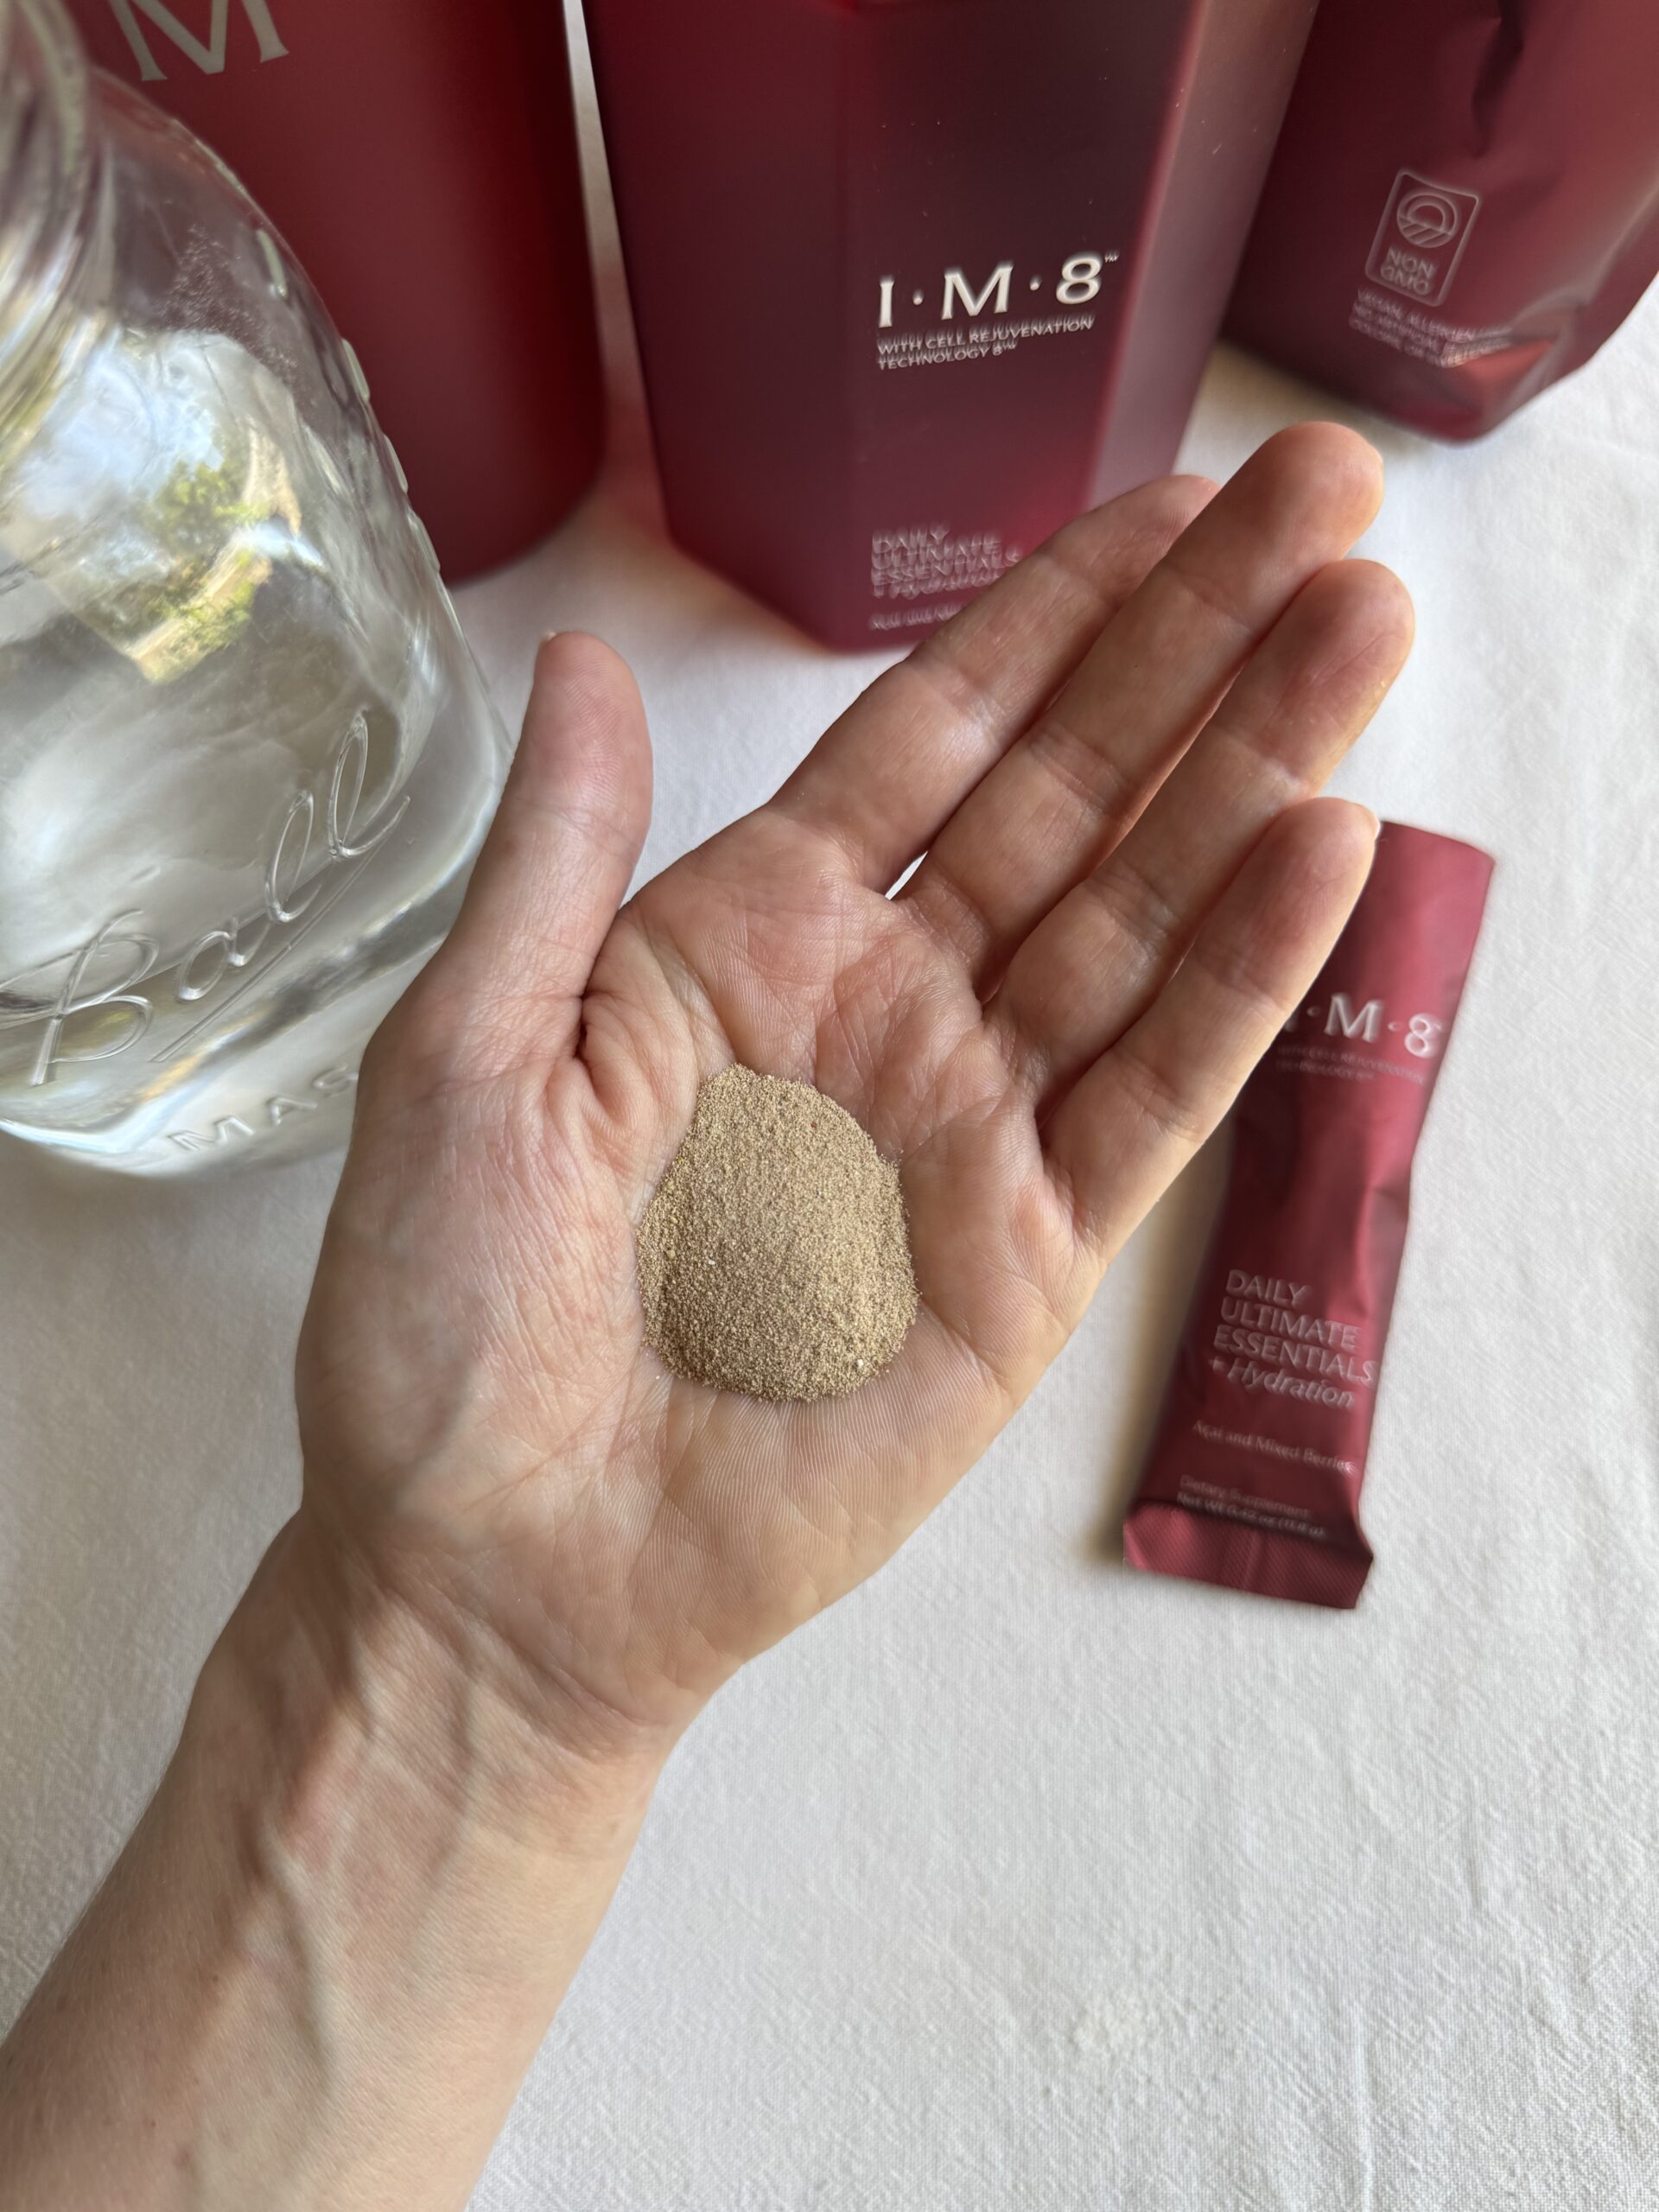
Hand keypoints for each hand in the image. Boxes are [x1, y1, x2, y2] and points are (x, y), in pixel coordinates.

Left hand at [297, 424, 1409, 1764]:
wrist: (500, 1567)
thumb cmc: (446, 1325)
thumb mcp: (465, 1059)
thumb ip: (557, 865)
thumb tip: (592, 658)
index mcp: (749, 936)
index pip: (933, 739)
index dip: (1052, 616)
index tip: (1173, 500)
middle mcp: (885, 1005)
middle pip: (1072, 795)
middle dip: (1198, 647)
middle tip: (1328, 501)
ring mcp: (970, 1126)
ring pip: (1140, 919)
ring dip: (1254, 775)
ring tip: (1366, 626)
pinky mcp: (1029, 1256)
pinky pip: (1151, 1097)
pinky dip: (1238, 983)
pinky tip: (1322, 851)